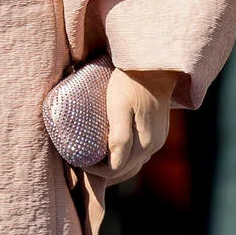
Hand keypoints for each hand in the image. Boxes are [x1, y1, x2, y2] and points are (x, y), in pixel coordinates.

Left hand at [90, 68, 176, 184]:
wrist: (154, 64)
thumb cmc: (131, 82)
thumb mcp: (119, 106)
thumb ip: (119, 136)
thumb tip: (112, 163)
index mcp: (144, 143)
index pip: (116, 169)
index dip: (94, 169)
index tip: (77, 159)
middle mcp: (154, 146)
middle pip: (125, 170)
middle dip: (102, 169)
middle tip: (81, 158)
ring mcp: (158, 139)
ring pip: (132, 163)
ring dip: (113, 164)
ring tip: (94, 156)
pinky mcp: (158, 132)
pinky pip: (138, 153)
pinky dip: (123, 156)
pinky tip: (111, 148)